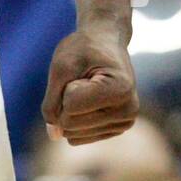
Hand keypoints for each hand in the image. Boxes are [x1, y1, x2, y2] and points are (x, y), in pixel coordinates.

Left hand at [42, 24, 138, 144]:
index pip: (70, 106)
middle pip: (69, 124)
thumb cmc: (83, 49)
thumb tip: (54, 136)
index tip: (83, 70)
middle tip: (84, 79)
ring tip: (87, 89)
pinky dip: (75, 119)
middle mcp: (128, 111)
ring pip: (72, 134)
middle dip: (65, 100)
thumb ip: (52, 101)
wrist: (106, 42)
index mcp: (120, 90)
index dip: (65, 86)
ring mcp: (124, 123)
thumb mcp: (61, 65)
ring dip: (70, 110)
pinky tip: (90, 101)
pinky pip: (78, 137)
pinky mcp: (115, 130)